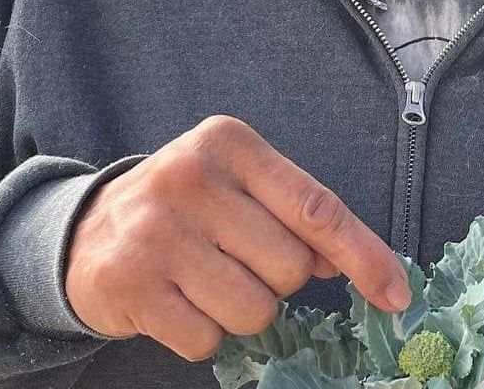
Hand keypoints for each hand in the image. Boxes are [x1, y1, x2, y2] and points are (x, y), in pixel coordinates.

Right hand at [65, 114, 411, 358]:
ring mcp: (155, 232)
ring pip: (253, 310)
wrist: (87, 231)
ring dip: (240, 311)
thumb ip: (295, 214)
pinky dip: (202, 334)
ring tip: (205, 281)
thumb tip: (346, 263)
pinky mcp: (129, 283)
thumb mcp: (239, 186)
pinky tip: (176, 301)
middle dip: (276, 280)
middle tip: (236, 260)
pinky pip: (206, 340)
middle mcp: (190, 178)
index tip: (396, 294)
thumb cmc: (187, 207)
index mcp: (228, 143)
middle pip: (289, 268)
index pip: (316, 207)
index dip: (363, 256)